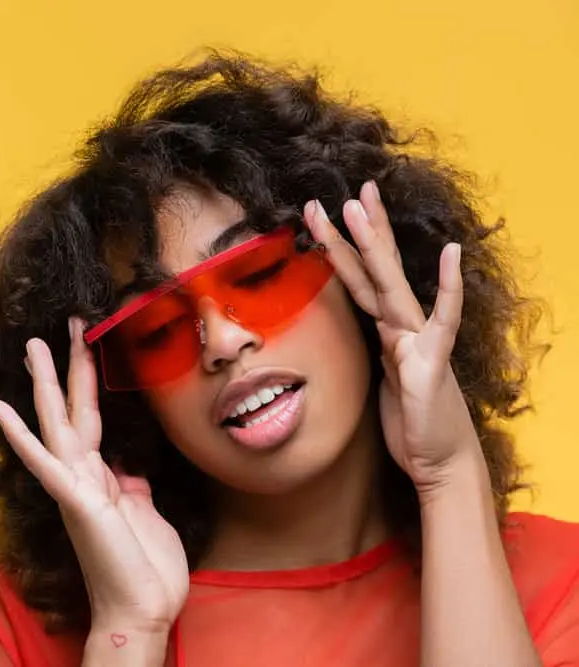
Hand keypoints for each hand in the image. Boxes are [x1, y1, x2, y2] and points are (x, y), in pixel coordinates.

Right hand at [0, 317, 188, 636]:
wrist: (140, 611)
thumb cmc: (144, 568)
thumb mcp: (145, 514)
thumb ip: (131, 486)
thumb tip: (127, 469)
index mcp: (99, 476)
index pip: (91, 416)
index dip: (89, 379)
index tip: (89, 345)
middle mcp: (80, 475)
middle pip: (72, 409)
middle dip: (70, 365)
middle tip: (70, 323)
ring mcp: (75, 487)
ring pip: (56, 424)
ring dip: (45, 383)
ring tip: (35, 345)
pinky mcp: (76, 502)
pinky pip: (45, 462)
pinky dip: (22, 435)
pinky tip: (2, 408)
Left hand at [303, 181, 480, 491]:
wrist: (439, 461)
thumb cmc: (412, 422)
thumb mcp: (380, 382)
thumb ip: (374, 351)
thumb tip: (363, 335)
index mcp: (386, 331)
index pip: (361, 280)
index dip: (344, 247)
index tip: (326, 214)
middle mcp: (402, 327)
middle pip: (374, 270)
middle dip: (357, 230)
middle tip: (345, 189)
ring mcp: (418, 340)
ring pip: (390, 284)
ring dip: (374, 244)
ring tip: (361, 204)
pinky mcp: (430, 363)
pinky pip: (440, 322)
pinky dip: (447, 289)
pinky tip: (452, 254)